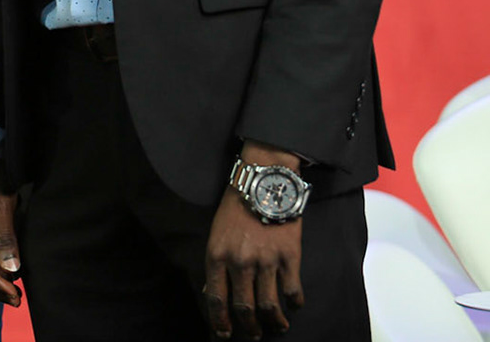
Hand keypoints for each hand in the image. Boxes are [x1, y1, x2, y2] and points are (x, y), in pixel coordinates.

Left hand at [203, 146, 304, 338]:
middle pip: (244, 308)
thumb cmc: (235, 208)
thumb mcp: (216, 234)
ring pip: (269, 305)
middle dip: (249, 327)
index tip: (224, 334)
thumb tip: (214, 293)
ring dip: (273, 322)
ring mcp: (266, 261)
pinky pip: (293, 290)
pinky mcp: (290, 257)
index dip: (220, 321)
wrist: (263, 183)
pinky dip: (294, 303)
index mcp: (217, 255)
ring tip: (276, 327)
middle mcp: (240, 262)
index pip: (216, 298)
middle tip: (254, 335)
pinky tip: (294, 306)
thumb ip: (217, 263)